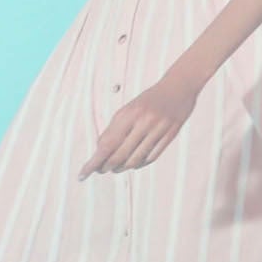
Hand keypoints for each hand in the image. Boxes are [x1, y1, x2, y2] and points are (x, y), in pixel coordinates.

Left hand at [82, 76, 198, 176]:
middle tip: (101, 170)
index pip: (107, 144)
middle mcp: (143, 121)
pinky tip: (133, 164)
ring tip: (116, 168)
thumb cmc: (148, 100)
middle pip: (119, 155)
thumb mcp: (128, 109)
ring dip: (122, 168)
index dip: (94, 162)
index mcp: (128, 114)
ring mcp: (158, 129)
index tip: (83, 174)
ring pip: (135, 160)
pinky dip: (140, 164)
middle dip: (106, 166)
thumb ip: (114, 128)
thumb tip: (99, 150)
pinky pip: (151, 157)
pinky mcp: (171, 134)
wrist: (179, 87)